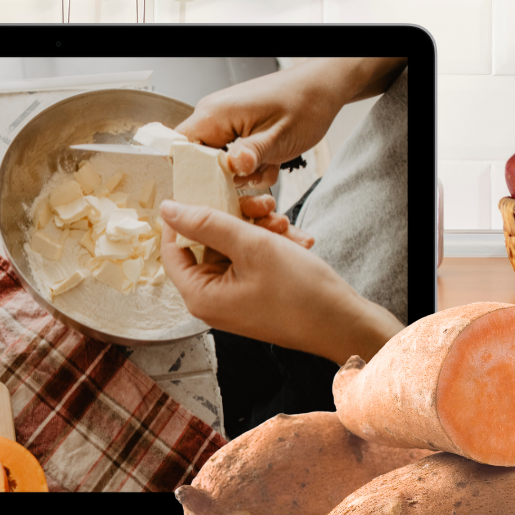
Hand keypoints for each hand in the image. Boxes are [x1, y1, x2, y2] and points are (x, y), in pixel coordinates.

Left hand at [159, 201, 402, 364]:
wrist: (345, 323)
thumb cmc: (300, 292)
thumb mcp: (251, 246)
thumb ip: (207, 223)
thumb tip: (169, 209)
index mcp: (200, 295)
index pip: (172, 248)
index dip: (185, 217)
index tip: (203, 191)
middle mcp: (211, 299)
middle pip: (205, 244)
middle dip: (233, 219)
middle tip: (261, 206)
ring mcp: (233, 297)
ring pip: (231, 248)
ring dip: (257, 229)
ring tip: (283, 223)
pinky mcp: (253, 293)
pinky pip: (250, 260)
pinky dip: (269, 244)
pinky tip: (293, 238)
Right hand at [176, 57, 405, 188]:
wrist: (324, 87)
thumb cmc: (305, 103)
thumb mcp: (279, 137)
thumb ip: (251, 154)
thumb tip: (230, 169)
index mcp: (216, 113)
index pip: (180, 148)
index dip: (191, 174)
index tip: (214, 189)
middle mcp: (214, 115)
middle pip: (198, 159)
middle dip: (224, 178)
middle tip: (252, 178)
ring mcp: (226, 121)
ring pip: (218, 161)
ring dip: (243, 174)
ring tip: (268, 167)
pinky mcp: (238, 128)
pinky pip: (233, 156)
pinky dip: (252, 166)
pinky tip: (271, 162)